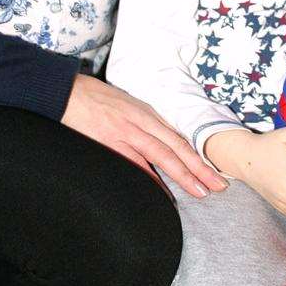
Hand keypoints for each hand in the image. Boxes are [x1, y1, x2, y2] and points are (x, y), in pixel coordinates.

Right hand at [62, 74, 227, 198]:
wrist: (67, 92)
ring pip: (163, 156)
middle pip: (178, 147)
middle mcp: (142, 122)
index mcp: (147, 113)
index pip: (178, 137)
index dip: (198, 155)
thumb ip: (142, 122)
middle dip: (200, 167)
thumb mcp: (125, 104)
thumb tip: (157, 139)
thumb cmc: (94, 98)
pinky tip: (162, 193)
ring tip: (199, 191)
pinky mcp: (110, 142)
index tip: (213, 170)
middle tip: (218, 185)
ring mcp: (127, 132)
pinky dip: (151, 180)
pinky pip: (136, 164)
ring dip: (183, 175)